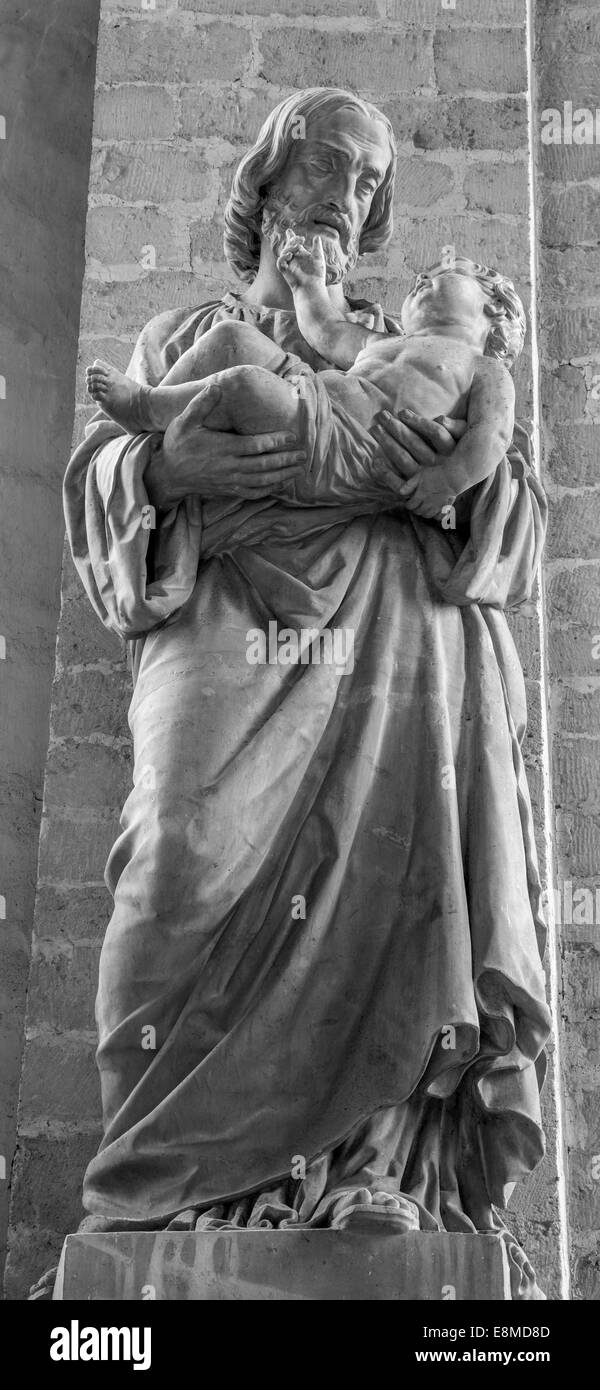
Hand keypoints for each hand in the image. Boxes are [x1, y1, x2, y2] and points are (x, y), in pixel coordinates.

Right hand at [146, 383, 306, 508]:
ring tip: (299, 469)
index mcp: (223, 448)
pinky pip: (254, 492)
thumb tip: (216, 387)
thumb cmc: (177, 445)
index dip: (276, 441)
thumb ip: (201, 404)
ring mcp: (231, 481)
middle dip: (286, 459)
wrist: (168, 474)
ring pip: (263, 480)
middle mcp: (230, 467)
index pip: (256, 445)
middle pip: (265, 464)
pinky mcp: (229, 490)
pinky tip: (282, 484)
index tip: (292, 436)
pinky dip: (270, 489)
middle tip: (304, 454)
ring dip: (283, 475)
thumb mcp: (185, 421)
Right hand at [276, 233, 326, 292]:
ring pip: (283, 252)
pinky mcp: (285, 271)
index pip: (294, 244)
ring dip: (289, 247)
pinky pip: (280, 262)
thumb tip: (317, 237)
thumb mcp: (318, 258)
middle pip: (288, 246)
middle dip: (293, 240)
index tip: (289, 231)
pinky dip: (283, 257)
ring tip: (297, 248)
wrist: (313, 286)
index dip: (291, 237)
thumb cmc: (317, 274)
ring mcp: (289, 265)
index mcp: (301, 255)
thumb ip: (317, 247)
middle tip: (301, 239)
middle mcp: (294, 259)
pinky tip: (290, 255)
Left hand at [370, 409, 466, 479]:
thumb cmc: (458, 452)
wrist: (458, 483)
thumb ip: (455, 427)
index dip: (419, 422)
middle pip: (415, 444)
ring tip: (375, 429)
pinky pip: (399, 483)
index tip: (402, 412)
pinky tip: (375, 461)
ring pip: (404, 459)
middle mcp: (438, 465)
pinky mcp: (416, 490)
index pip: (436, 434)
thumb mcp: (463, 438)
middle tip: (382, 415)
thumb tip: (441, 419)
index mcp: (450, 451)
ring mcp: (426, 479)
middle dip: (396, 427)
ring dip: (387, 443)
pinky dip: (385, 472)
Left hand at [397, 464, 455, 520]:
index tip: (409, 502)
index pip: (410, 506)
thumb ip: (410, 484)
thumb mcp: (420, 475)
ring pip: (427, 516)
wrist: (453, 477)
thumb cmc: (436, 474)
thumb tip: (400, 493)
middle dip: (415, 509)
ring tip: (425, 507)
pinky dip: (436, 516)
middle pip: (418, 512)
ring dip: (424, 513)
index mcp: (420, 496)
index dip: (408, 505)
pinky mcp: (446, 508)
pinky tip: (435, 511)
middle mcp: (428, 503)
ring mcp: (437, 507)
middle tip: (416, 504)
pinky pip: (439, 518)